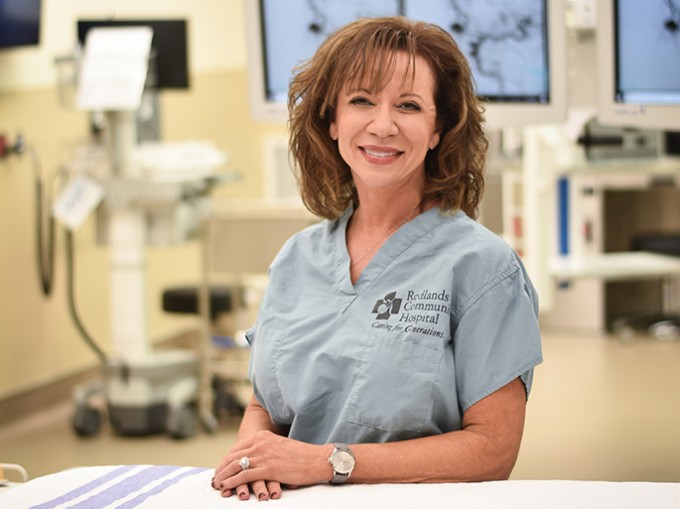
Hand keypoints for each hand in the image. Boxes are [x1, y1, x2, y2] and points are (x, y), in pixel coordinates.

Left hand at [213, 430, 331, 499]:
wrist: (317, 459)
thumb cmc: (301, 455)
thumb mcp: (279, 446)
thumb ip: (265, 449)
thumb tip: (254, 458)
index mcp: (262, 437)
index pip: (237, 448)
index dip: (226, 459)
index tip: (221, 468)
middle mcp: (260, 443)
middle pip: (233, 456)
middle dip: (222, 468)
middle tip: (215, 478)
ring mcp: (263, 455)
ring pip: (235, 465)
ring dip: (223, 476)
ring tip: (217, 484)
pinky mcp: (268, 468)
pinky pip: (244, 476)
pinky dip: (232, 481)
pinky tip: (227, 486)